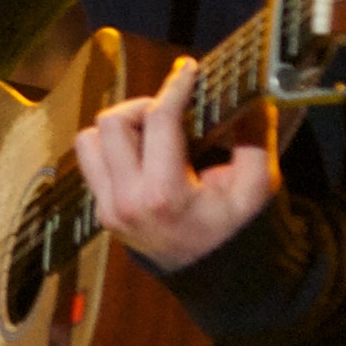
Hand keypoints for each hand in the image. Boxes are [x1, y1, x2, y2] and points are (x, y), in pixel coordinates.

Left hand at [73, 62, 278, 271]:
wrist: (212, 275)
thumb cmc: (235, 227)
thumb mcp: (257, 183)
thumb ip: (254, 134)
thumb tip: (249, 91)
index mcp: (165, 194)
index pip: (159, 121)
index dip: (175, 86)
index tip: (188, 69)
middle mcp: (127, 201)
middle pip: (111, 123)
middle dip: (142, 107)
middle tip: (170, 114)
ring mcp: (108, 208)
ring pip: (89, 140)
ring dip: (119, 127)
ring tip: (151, 133)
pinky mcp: (101, 211)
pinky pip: (91, 162)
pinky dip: (112, 147)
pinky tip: (143, 153)